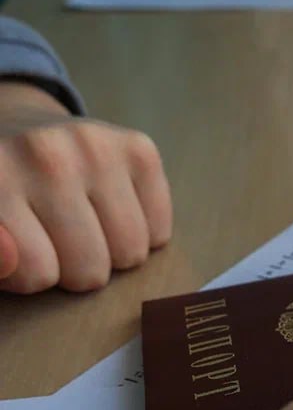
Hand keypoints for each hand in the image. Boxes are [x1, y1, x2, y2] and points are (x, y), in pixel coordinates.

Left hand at [0, 81, 171, 293]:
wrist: (25, 134)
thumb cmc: (4, 198)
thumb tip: (9, 257)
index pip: (36, 272)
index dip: (32, 275)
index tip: (24, 247)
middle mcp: (44, 154)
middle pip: (89, 270)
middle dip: (76, 269)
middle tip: (57, 237)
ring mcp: (97, 148)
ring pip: (131, 254)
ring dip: (112, 254)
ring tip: (86, 225)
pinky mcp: (139, 149)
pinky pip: (159, 232)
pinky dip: (143, 233)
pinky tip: (112, 209)